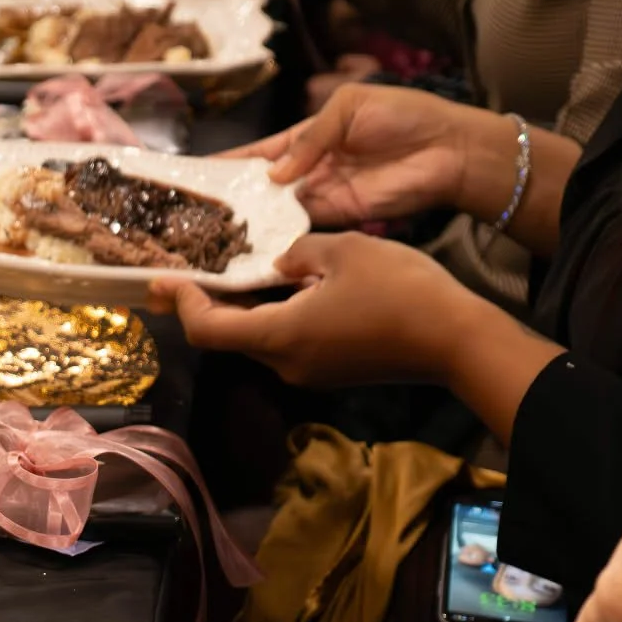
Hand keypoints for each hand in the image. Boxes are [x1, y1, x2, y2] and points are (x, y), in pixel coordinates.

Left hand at [147, 232, 484, 386]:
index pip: (207, 329)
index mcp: (279, 335)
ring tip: (226, 273)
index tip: (165, 280)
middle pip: (228, 337)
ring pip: (259, 338)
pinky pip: (287, 341)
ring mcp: (310, 371)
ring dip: (240, 309)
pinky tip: (277, 287)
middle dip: (203, 305)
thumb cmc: (399, 289)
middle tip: (179, 276)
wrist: (456, 339)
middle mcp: (285, 363)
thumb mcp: (342, 250)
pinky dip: (271, 315)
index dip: (181, 305)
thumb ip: (299, 252)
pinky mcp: (332, 369)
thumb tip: (282, 263)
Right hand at [219, 84, 507, 227]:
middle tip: (196, 211)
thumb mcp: (349, 107)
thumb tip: (274, 173)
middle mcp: (311, 167)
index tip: (197, 173)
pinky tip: (254, 240)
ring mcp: (323, 194)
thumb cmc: (403, 115)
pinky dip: (280, 232)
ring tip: (214, 230)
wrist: (448, 149)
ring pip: (277, 209)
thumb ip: (310, 138)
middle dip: (234, 195)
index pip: (261, 151)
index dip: (231, 161)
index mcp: (310, 135)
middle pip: (263, 185)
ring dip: (252, 217)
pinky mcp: (339, 216)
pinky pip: (302, 225)